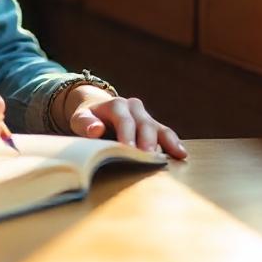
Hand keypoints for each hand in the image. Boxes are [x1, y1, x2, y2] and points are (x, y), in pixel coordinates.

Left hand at [59, 85, 187, 159]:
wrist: (100, 112)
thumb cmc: (89, 120)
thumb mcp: (80, 119)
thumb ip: (85, 124)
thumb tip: (96, 130)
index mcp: (115, 105)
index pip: (123, 119)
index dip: (126, 134)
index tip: (128, 149)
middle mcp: (133, 107)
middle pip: (143, 123)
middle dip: (147, 140)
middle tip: (149, 157)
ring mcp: (145, 116)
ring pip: (158, 127)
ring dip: (166, 142)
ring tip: (175, 155)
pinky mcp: (154, 127)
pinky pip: (165, 133)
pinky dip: (174, 143)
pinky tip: (181, 154)